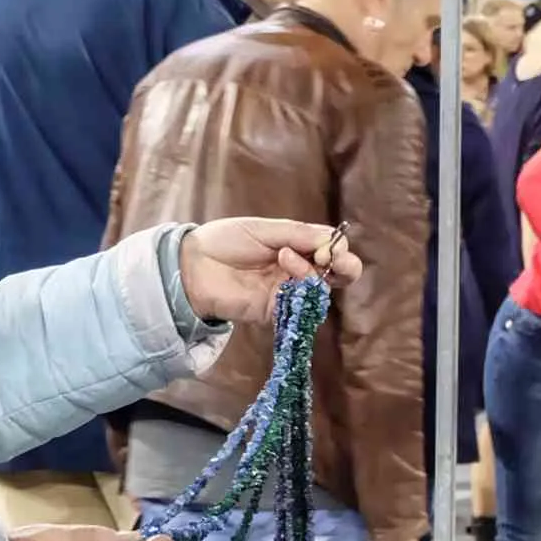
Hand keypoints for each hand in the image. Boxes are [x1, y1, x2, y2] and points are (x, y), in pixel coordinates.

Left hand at [179, 219, 363, 323]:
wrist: (194, 266)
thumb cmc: (226, 240)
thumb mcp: (264, 228)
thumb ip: (299, 234)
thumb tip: (333, 241)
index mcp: (297, 246)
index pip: (332, 249)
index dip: (338, 248)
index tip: (327, 245)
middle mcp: (298, 270)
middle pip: (338, 274)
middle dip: (346, 267)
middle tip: (336, 261)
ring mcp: (289, 291)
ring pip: (321, 288)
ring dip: (309, 271)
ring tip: (284, 257)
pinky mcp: (277, 311)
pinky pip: (302, 306)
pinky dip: (300, 291)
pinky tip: (285, 275)